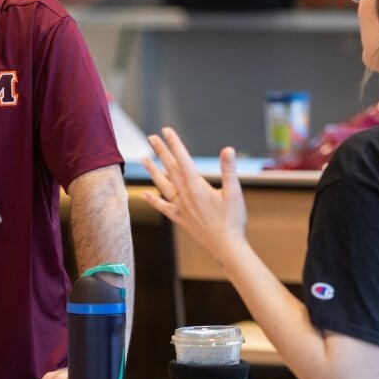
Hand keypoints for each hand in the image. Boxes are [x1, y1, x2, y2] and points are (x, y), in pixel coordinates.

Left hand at [142, 128, 247, 265]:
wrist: (227, 247)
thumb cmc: (234, 220)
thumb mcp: (235, 193)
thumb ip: (229, 170)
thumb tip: (228, 149)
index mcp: (197, 187)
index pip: (183, 160)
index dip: (175, 144)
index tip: (166, 131)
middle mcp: (185, 196)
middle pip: (171, 169)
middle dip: (162, 151)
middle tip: (152, 137)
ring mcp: (181, 208)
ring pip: (164, 185)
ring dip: (154, 171)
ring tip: (144, 159)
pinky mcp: (180, 219)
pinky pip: (163, 207)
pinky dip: (153, 200)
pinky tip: (145, 194)